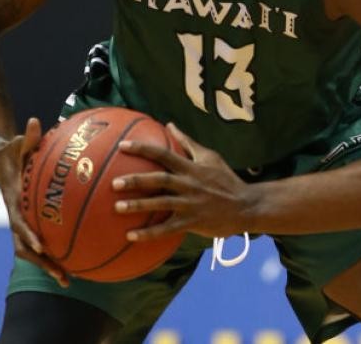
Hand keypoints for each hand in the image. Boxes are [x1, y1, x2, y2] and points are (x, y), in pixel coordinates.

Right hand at [0, 117, 68, 286]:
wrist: (2, 162)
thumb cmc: (15, 152)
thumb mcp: (20, 144)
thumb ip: (29, 137)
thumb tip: (36, 120)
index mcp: (14, 202)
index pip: (19, 224)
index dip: (30, 235)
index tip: (43, 245)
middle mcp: (18, 217)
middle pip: (26, 248)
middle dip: (43, 263)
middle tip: (63, 276)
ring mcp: (24, 223)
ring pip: (33, 252)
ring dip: (50, 266)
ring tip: (71, 280)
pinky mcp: (33, 224)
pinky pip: (45, 243)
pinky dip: (58, 252)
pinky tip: (81, 259)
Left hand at [112, 123, 254, 239]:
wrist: (246, 205)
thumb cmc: (226, 179)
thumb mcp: (210, 157)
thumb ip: (188, 143)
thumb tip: (169, 125)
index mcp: (192, 167)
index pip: (164, 154)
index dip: (143, 149)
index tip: (122, 146)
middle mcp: (189, 184)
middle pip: (160, 180)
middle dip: (137, 180)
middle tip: (114, 183)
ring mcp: (190, 204)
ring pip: (161, 204)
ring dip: (139, 206)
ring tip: (117, 207)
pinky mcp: (192, 222)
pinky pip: (167, 229)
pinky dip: (149, 234)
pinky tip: (131, 236)